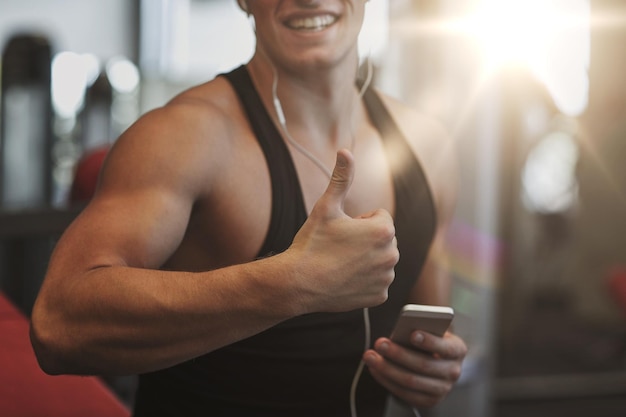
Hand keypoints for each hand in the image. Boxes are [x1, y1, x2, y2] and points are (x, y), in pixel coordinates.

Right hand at [288, 149, 398, 312]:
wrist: (297, 283)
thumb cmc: (311, 243)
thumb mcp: (326, 207)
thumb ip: (341, 178)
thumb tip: (345, 151)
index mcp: (383, 230)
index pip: (379, 216)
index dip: (357, 221)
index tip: (341, 232)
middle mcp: (392, 255)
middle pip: (381, 239)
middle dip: (364, 240)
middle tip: (338, 248)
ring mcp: (386, 278)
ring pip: (379, 260)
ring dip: (365, 260)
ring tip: (340, 264)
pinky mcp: (380, 297)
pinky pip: (376, 283)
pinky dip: (363, 281)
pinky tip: (344, 280)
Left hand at [363, 331, 467, 407]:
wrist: (434, 357)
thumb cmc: (427, 338)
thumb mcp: (428, 330)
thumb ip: (418, 330)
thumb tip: (398, 334)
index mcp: (457, 350)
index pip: (445, 347)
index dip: (429, 341)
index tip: (412, 333)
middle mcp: (453, 372)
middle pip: (423, 365)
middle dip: (398, 354)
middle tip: (379, 343)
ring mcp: (442, 389)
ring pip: (411, 381)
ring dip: (386, 368)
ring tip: (370, 356)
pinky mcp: (428, 401)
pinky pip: (404, 393)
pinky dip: (386, 380)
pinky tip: (374, 368)